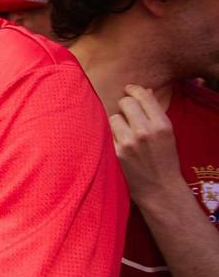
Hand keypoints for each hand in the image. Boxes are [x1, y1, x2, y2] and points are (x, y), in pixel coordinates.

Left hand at [110, 84, 184, 206]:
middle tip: (127, 112)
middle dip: (125, 105)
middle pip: (125, 103)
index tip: (129, 89)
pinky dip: (112, 135)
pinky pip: (107, 133)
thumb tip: (145, 90)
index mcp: (162, 125)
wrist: (159, 187)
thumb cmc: (164, 158)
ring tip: (125, 132)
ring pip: (114, 117)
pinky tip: (119, 142)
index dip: (134, 90)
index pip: (143, 96)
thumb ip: (155, 111)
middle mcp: (145, 131)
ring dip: (117, 122)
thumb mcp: (168, 133)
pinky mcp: (116, 152)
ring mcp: (129, 142)